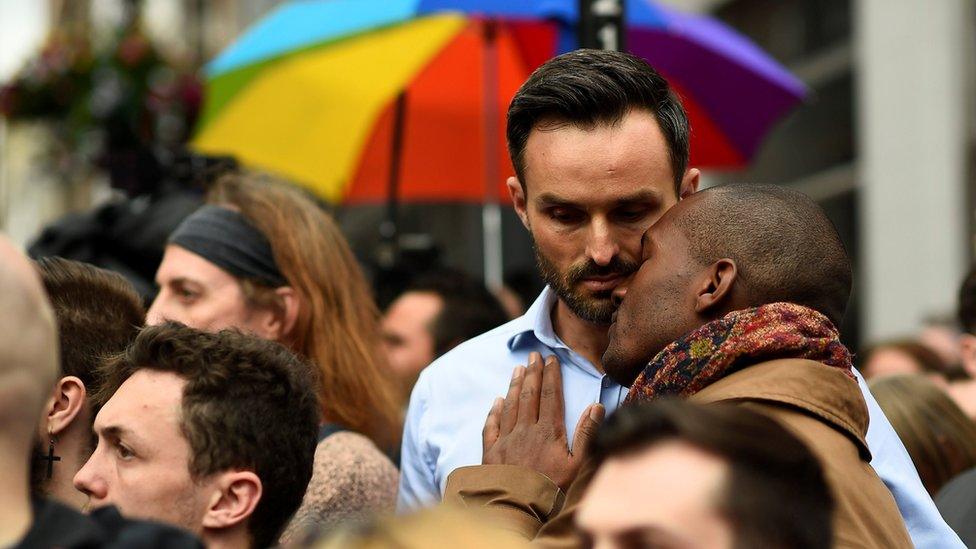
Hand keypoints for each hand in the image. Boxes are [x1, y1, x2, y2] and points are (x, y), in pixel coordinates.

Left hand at [482, 352, 604, 490]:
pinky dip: (494, 411)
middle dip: (533, 373)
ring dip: (514, 385)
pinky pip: (491, 426)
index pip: (551, 396)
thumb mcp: (578, 464)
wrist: (518, 508)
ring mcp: (506, 439)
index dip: (551, 376)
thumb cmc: (553, 489)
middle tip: (534, 355)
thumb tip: (596, 406)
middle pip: (529, 395)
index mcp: (548, 431)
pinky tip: (496, 400)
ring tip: (518, 369)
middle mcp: (525, 429)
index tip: (551, 359)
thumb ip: (587, 433)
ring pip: (510, 405)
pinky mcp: (491, 452)